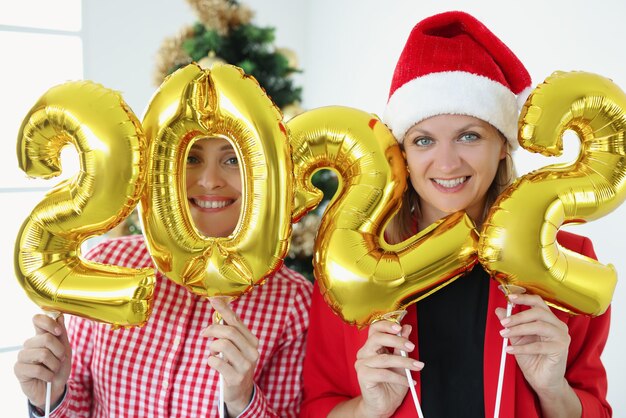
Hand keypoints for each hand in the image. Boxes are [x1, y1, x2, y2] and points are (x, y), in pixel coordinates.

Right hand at [14, 314, 71, 409]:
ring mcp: (22, 356)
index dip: (49, 323)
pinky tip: (47, 378)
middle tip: (61, 360)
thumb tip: (59, 316)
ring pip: (43, 354)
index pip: (37, 319)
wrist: (54, 389)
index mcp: (40, 336)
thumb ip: (62, 334)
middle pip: (46, 338)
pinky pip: (38, 369)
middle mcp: (29, 344)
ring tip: (53, 370)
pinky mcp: (18, 369)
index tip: (58, 332)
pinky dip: (49, 375)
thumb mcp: (65, 350)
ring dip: (55, 365)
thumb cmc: (59, 368)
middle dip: (59, 352)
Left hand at [203, 298, 258, 416]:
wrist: (240, 391)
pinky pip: (217, 362)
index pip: (236, 321)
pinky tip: (213, 362)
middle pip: (229, 331)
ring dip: (212, 347)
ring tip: (212, 352)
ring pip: (223, 345)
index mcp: (252, 341)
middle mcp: (252, 352)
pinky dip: (210, 360)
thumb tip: (217, 306)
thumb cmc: (234, 363)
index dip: (223, 309)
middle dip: (212, 329)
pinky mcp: (236, 378)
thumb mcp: (235, 346)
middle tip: (204, 333)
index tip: (212, 298)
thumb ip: (229, 329)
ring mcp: (246, 366)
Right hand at [353, 320, 422, 417]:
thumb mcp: (400, 362)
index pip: (375, 329)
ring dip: (404, 362)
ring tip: (417, 366)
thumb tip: (406, 328)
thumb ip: (401, 345)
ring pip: (384, 358)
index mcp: (371, 346)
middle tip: (411, 346)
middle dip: (396, 340)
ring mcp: (362, 364)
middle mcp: (364, 353)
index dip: (386, 325)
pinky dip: (399, 378)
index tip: (400, 327)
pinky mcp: (363, 376)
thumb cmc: (391, 383)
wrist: (384, 404)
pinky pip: (384, 374)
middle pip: (376, 338)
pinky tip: (409, 381)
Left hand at [496, 293, 570, 395]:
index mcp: (548, 319)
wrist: (541, 379)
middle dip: (518, 316)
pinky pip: (538, 346)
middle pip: (538, 312)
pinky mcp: (560, 349)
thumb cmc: (533, 357)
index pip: (538, 302)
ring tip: (504, 334)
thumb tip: (499, 310)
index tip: (509, 297)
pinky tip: (510, 349)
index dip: (524, 298)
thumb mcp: (517, 338)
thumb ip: (511, 324)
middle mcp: (557, 325)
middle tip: (503, 323)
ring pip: (539, 326)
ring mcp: (561, 336)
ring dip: (518, 329)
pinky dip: (522, 347)